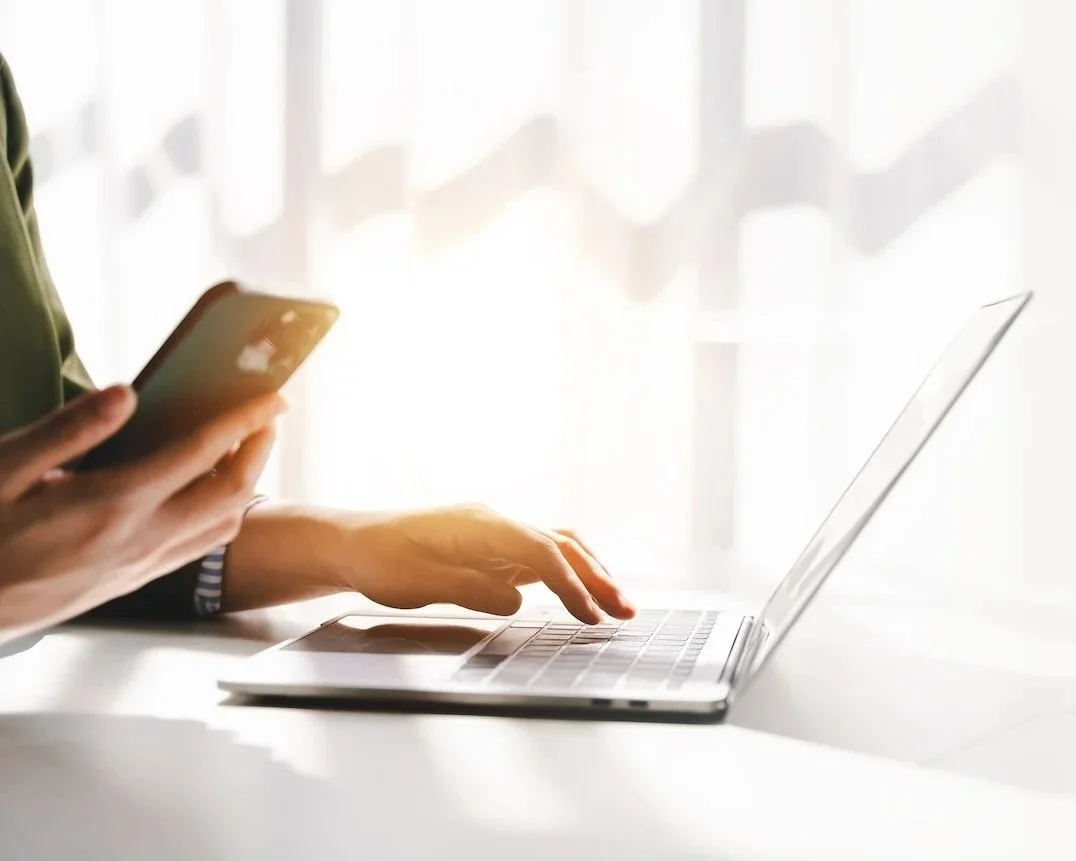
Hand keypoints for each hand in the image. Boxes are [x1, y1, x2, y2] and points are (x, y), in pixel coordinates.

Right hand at [0, 385, 281, 642]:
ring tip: (245, 450)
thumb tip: (127, 394)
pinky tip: (206, 493)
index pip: (202, 453)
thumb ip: (69, 430)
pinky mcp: (133, 582)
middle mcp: (140, 539)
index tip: (273, 398)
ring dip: (246, 484)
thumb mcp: (4, 469)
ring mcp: (141, 566)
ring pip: (223, 527)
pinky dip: (220, 514)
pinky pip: (198, 547)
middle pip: (232, 494)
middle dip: (261, 451)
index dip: (245, 420)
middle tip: (269, 418)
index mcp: (113, 504)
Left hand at [228, 502, 635, 623]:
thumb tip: (518, 602)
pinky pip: (539, 555)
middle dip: (597, 576)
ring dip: (588, 572)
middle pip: (561, 543)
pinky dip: (566, 572)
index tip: (592, 616)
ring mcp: (495, 532)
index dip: (573, 585)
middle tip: (626, 611)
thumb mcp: (419, 583)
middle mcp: (495, 522)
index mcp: (482, 525)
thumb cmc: (380, 561)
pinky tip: (579, 592)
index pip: (542, 552)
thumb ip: (472, 590)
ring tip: (615, 604)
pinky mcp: (491, 546)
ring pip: (556, 545)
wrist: (352, 543)